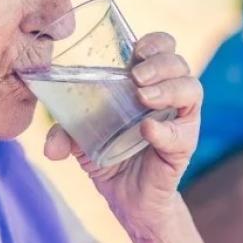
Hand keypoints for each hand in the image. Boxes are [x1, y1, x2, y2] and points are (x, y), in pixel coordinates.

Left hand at [43, 32, 201, 238]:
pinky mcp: (183, 147)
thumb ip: (63, 134)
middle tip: (136, 76)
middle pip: (179, 63)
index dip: (155, 42)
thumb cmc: (108, 156)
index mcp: (147, 82)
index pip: (164, 47)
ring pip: (192, 89)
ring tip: (144, 97)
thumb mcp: (80, 140)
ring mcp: (179, 120)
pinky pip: (182, 133)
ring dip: (168, 88)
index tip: (135, 50)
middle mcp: (169, 96)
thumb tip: (50, 147)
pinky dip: (165, 129)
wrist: (127, 199)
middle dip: (160, 63)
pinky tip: (148, 130)